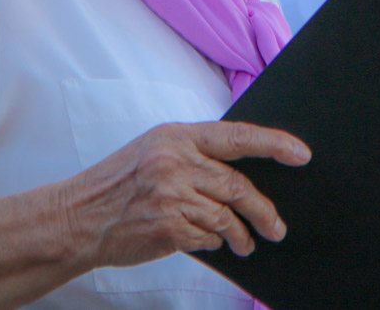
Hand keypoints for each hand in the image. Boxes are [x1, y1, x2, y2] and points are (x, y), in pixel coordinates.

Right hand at [63, 121, 310, 269]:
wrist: (78, 217)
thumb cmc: (117, 182)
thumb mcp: (153, 150)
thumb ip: (194, 154)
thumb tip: (239, 172)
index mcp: (176, 136)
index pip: (237, 136)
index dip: (274, 144)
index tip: (301, 154)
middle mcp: (176, 163)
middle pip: (237, 185)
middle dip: (263, 210)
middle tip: (276, 226)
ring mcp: (171, 197)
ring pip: (226, 217)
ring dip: (241, 234)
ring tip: (246, 243)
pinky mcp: (168, 229)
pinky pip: (208, 238)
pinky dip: (215, 242)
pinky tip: (211, 243)